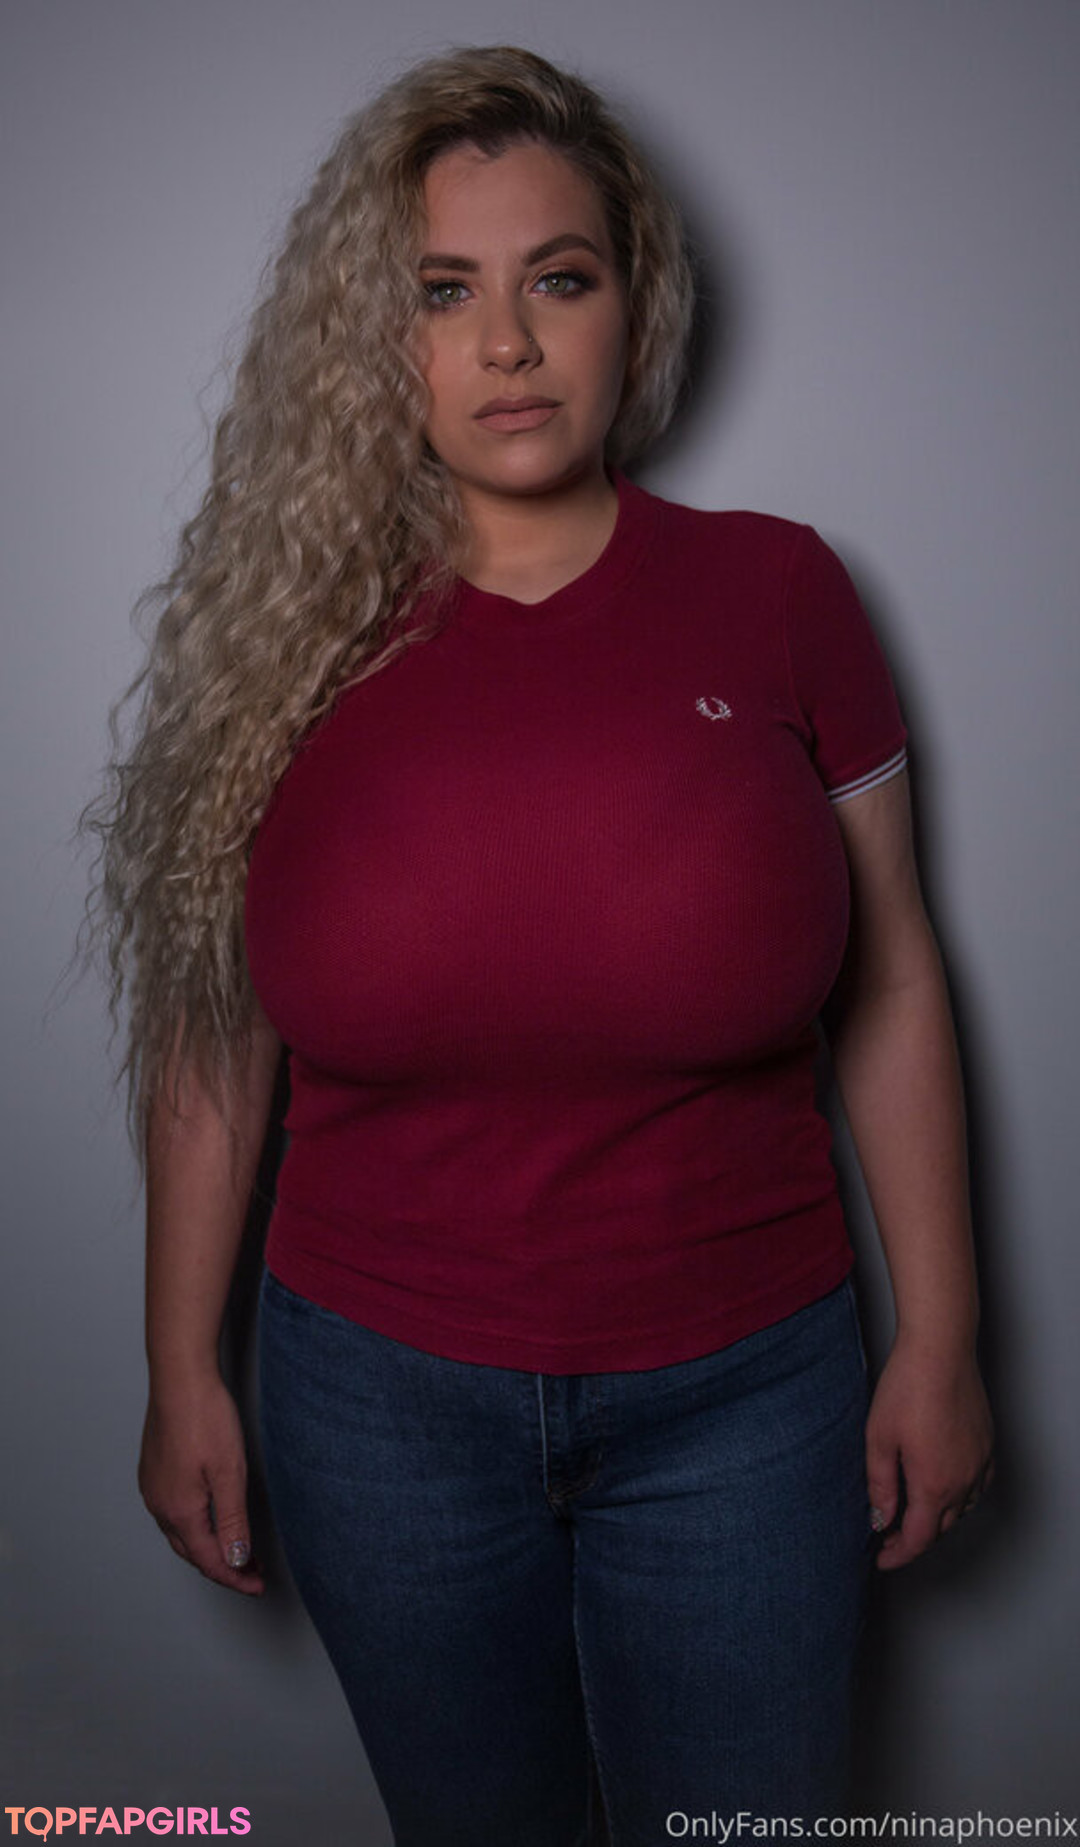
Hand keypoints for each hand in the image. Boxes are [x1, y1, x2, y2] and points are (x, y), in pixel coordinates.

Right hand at [139, 1374, 264, 1594]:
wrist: (180, 1378)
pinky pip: (172, 1512)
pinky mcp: (153, 1471)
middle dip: (223, 1566)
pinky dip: (193, 1525)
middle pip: (192, 1551)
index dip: (236, 1577)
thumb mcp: (229, 1473)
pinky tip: (209, 1518)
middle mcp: (159, 1504)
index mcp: (179, 1511)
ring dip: (207, 1546)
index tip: (257, 1585)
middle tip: (251, 1572)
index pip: (209, 1560)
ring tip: (235, 1548)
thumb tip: (237, 1561)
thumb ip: (233, 1521)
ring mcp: (152, 1487)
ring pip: (180, 1533)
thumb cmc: (205, 1417)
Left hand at [865, 1334, 993, 1570]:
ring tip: (912, 1512)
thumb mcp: (879, 1439)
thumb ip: (880, 1485)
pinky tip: (945, 1488)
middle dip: (914, 1539)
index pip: (917, 1539)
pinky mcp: (987, 1446)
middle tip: (888, 1536)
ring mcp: (979, 1464)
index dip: (897, 1555)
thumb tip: (881, 1519)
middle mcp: (962, 1481)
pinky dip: (961, 1498)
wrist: (940, 1351)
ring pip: (961, 1510)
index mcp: (933, 1484)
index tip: (881, 1557)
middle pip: (939, 1528)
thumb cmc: (906, 1388)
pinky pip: (979, 1487)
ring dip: (937, 1519)